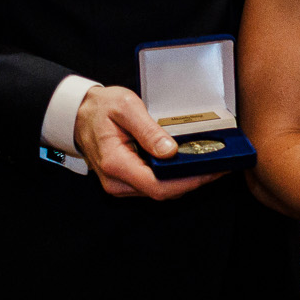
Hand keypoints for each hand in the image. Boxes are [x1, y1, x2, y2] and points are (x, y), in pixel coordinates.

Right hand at [73, 84, 226, 199]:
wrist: (78, 114)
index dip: (189, 181)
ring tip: (211, 163)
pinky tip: (191, 164)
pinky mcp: (127, 181)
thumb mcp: (125, 107)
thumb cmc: (100, 108)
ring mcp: (121, 184)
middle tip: (221, 165)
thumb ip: (148, 130)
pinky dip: (175, 177)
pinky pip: (155, 184)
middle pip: (163, 192)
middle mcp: (117, 181)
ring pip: (161, 191)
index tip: (212, 171)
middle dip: (194, 181)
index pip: (158, 185)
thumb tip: (170, 151)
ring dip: (187, 180)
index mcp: (116, 164)